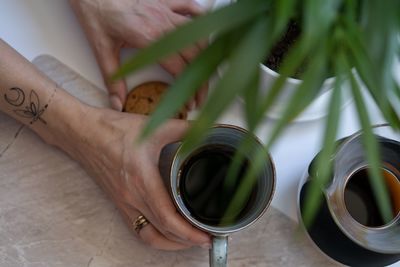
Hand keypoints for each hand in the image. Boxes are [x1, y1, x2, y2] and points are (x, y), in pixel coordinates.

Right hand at [55, 107, 210, 249]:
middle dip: (187, 240)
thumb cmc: (114, 130)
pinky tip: (167, 233)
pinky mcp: (119, 203)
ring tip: (190, 240)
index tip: (205, 236)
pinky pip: (138, 229)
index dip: (188, 232)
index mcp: (141, 179)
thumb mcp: (155, 126)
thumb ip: (186, 129)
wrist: (82, 133)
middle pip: (161, 231)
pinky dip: (155, 236)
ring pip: (149, 235)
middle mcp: (131, 196)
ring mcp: (123, 203)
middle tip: (207, 238)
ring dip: (170, 243)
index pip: (167, 217)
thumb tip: (212, 129)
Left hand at [69, 0, 207, 110]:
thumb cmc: (96, 14)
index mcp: (149, 38)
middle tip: (200, 94)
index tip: (190, 103)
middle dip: (202, 78)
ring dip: (205, 54)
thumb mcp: (102, 50)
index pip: (179, 68)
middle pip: (195, 55)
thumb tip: (117, 103)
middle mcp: (162, 23)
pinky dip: (201, 20)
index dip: (188, 89)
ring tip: (204, 71)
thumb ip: (113, 80)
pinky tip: (203, 33)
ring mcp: (166, 10)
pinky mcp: (166, 0)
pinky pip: (192, 7)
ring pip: (198, 33)